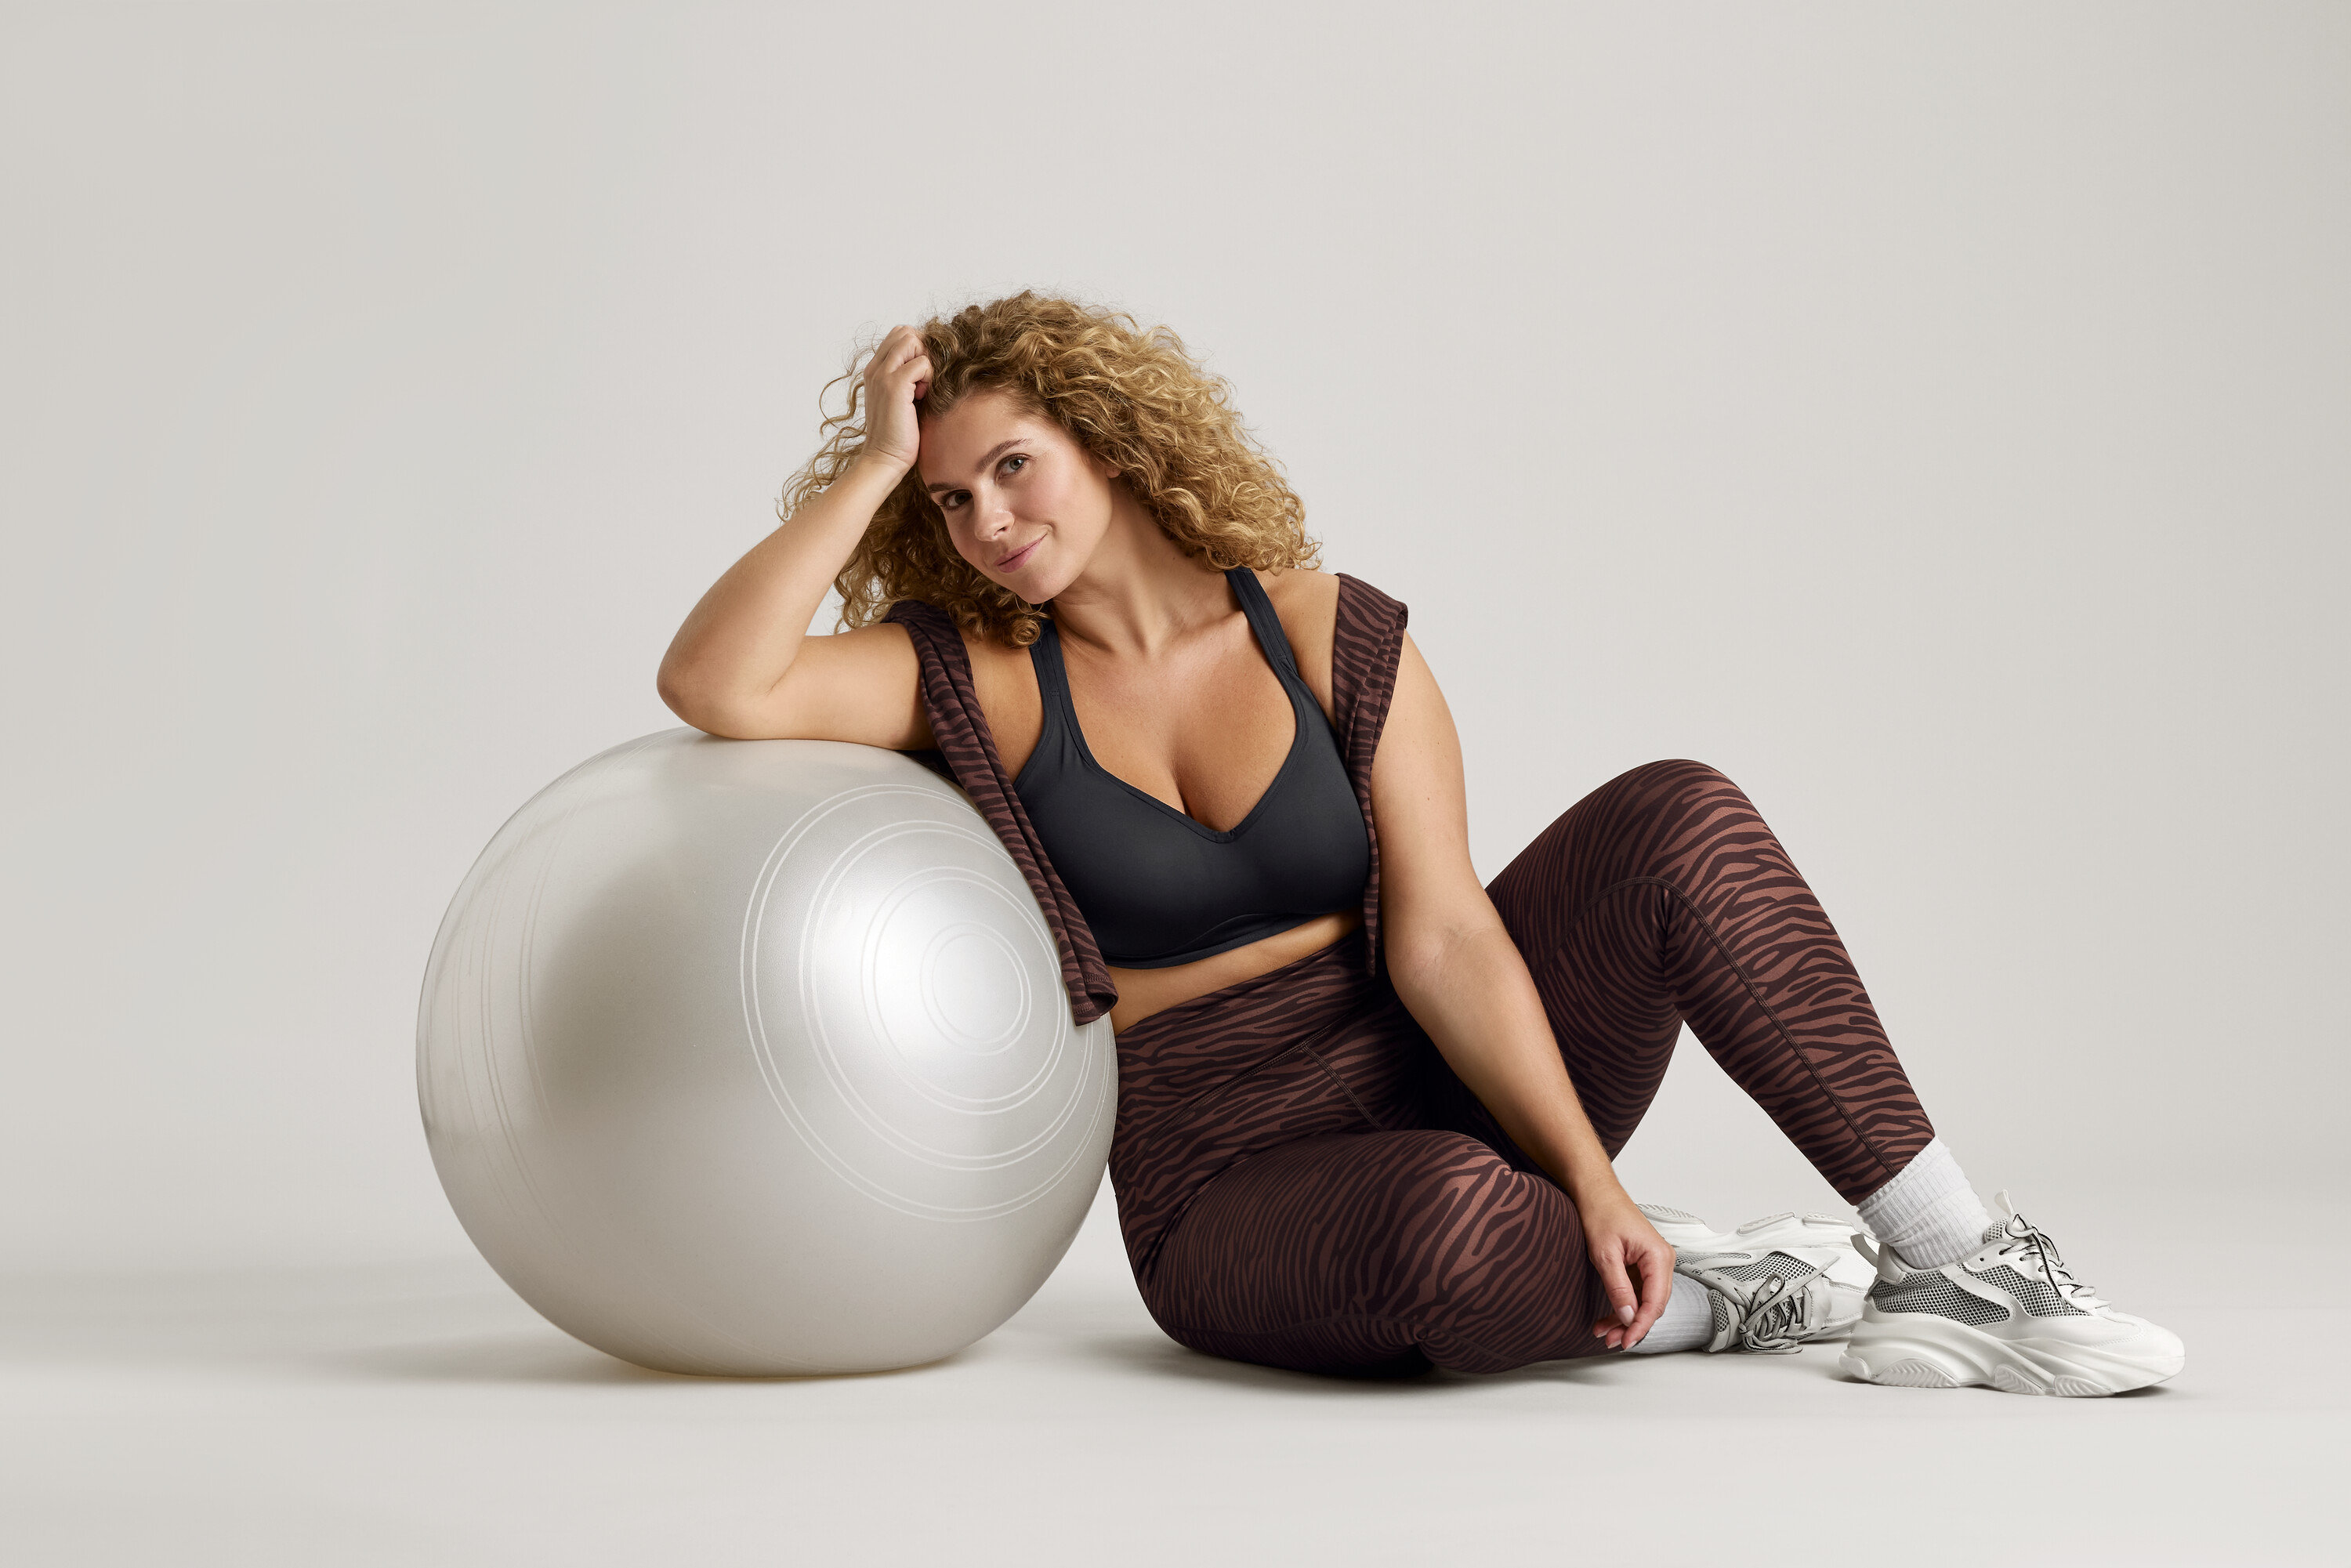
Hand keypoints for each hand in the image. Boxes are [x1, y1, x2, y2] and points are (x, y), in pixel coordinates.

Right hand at [858, 325, 932, 477]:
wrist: (884, 458)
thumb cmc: (897, 435)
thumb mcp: (901, 400)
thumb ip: (908, 380)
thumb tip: (927, 365)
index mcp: (875, 371)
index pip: (898, 336)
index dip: (917, 349)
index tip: (921, 376)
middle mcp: (875, 368)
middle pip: (905, 332)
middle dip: (922, 349)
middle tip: (924, 378)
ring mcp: (883, 375)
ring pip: (912, 340)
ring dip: (925, 360)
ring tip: (922, 387)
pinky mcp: (894, 385)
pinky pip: (922, 362)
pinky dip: (929, 376)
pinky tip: (922, 396)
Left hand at [1581, 1190, 1675, 1351]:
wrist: (1594, 1191)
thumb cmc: (1602, 1212)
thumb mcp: (1605, 1255)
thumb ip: (1618, 1287)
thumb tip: (1627, 1316)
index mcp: (1659, 1257)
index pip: (1656, 1302)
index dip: (1641, 1325)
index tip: (1626, 1341)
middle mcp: (1661, 1261)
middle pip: (1652, 1305)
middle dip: (1632, 1326)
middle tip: (1611, 1341)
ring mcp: (1652, 1264)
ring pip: (1643, 1302)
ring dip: (1625, 1319)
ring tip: (1604, 1333)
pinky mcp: (1640, 1265)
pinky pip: (1636, 1292)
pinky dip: (1622, 1305)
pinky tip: (1607, 1319)